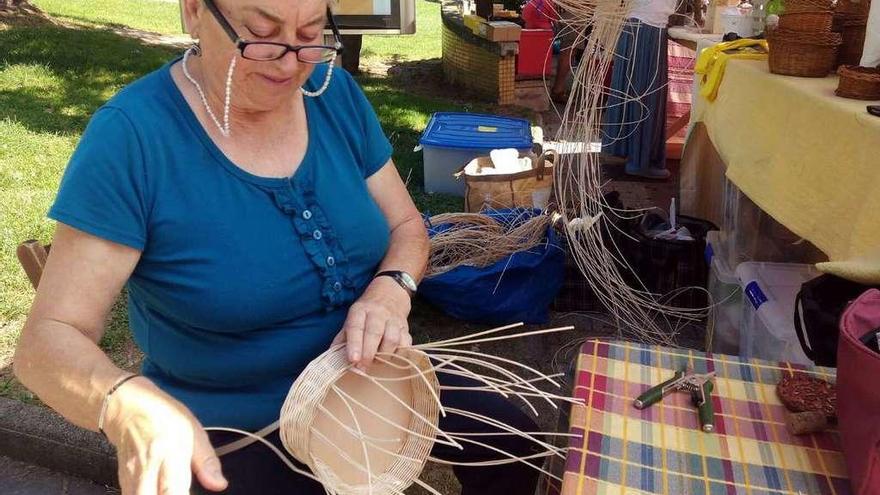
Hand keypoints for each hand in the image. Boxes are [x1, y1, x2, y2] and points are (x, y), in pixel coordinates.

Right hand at [103, 376, 227, 494]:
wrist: (128, 407)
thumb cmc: (163, 416)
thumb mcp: (194, 432)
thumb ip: (207, 462)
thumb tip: (219, 484)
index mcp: (170, 455)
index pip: (174, 492)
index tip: (191, 492)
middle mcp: (147, 470)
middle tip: (178, 491)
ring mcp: (131, 477)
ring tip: (168, 490)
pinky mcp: (123, 481)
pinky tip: (157, 490)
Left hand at [333, 276, 412, 369]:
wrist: (390, 294)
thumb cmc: (366, 314)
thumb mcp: (351, 320)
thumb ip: (342, 339)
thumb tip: (332, 360)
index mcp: (360, 311)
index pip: (356, 327)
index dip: (354, 344)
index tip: (353, 359)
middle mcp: (377, 313)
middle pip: (374, 333)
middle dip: (368, 353)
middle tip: (362, 368)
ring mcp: (393, 320)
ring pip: (392, 338)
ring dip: (384, 355)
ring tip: (376, 363)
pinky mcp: (405, 328)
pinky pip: (406, 343)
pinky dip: (400, 353)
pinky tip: (392, 358)